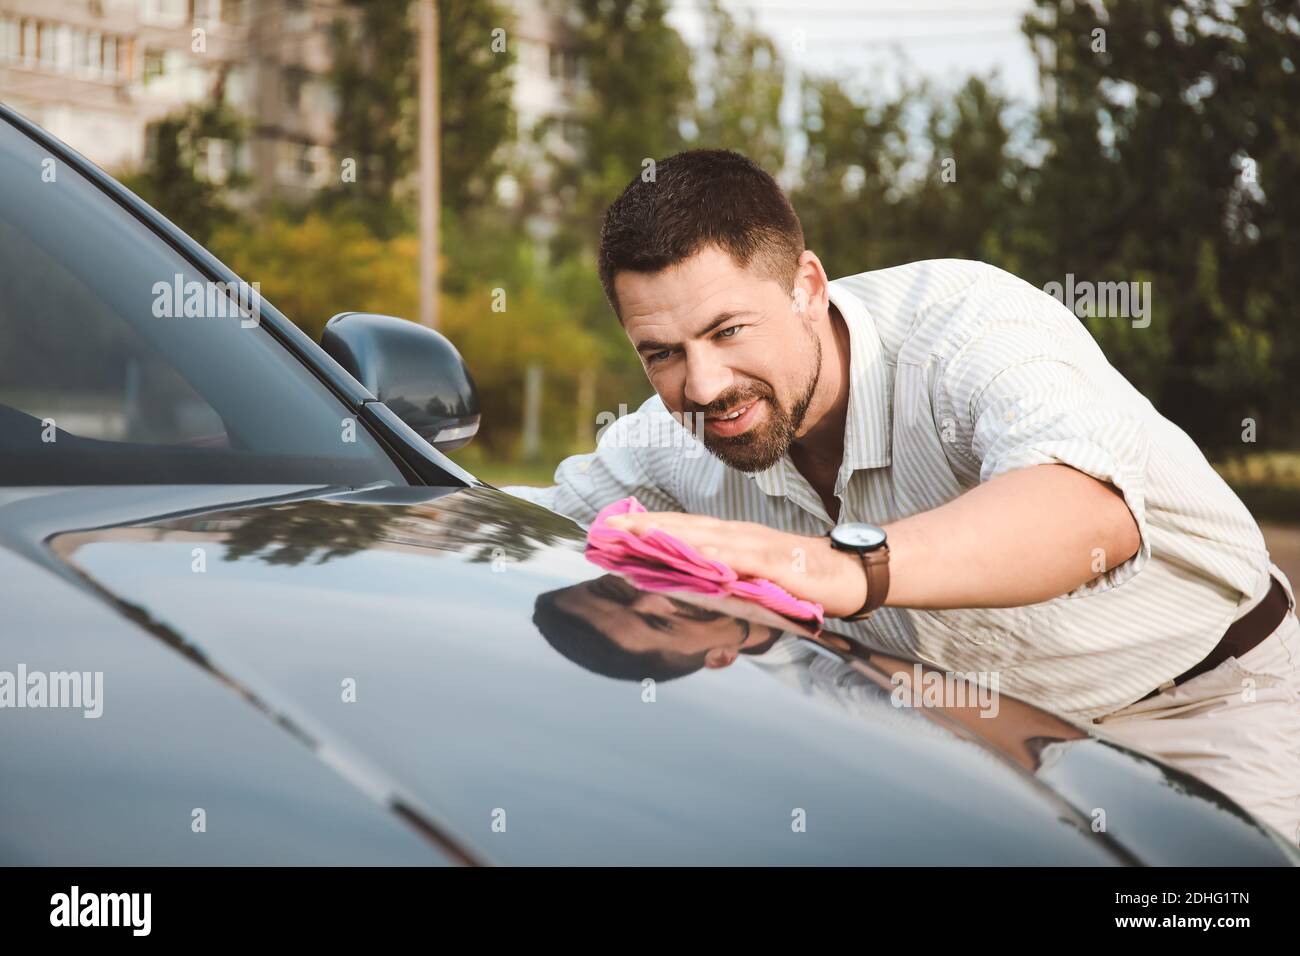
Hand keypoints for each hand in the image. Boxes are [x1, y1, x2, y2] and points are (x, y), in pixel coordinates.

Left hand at [604, 511, 868, 616]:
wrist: (855, 574)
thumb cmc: (805, 579)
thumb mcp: (758, 582)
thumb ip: (727, 582)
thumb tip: (692, 586)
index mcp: (734, 539)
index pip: (685, 529)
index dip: (649, 526)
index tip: (613, 527)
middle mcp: (742, 536)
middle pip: (687, 527)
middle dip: (646, 526)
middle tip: (607, 527)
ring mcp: (760, 548)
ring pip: (708, 538)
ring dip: (672, 534)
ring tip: (636, 534)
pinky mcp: (779, 564)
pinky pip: (743, 559)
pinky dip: (718, 555)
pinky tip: (695, 554)